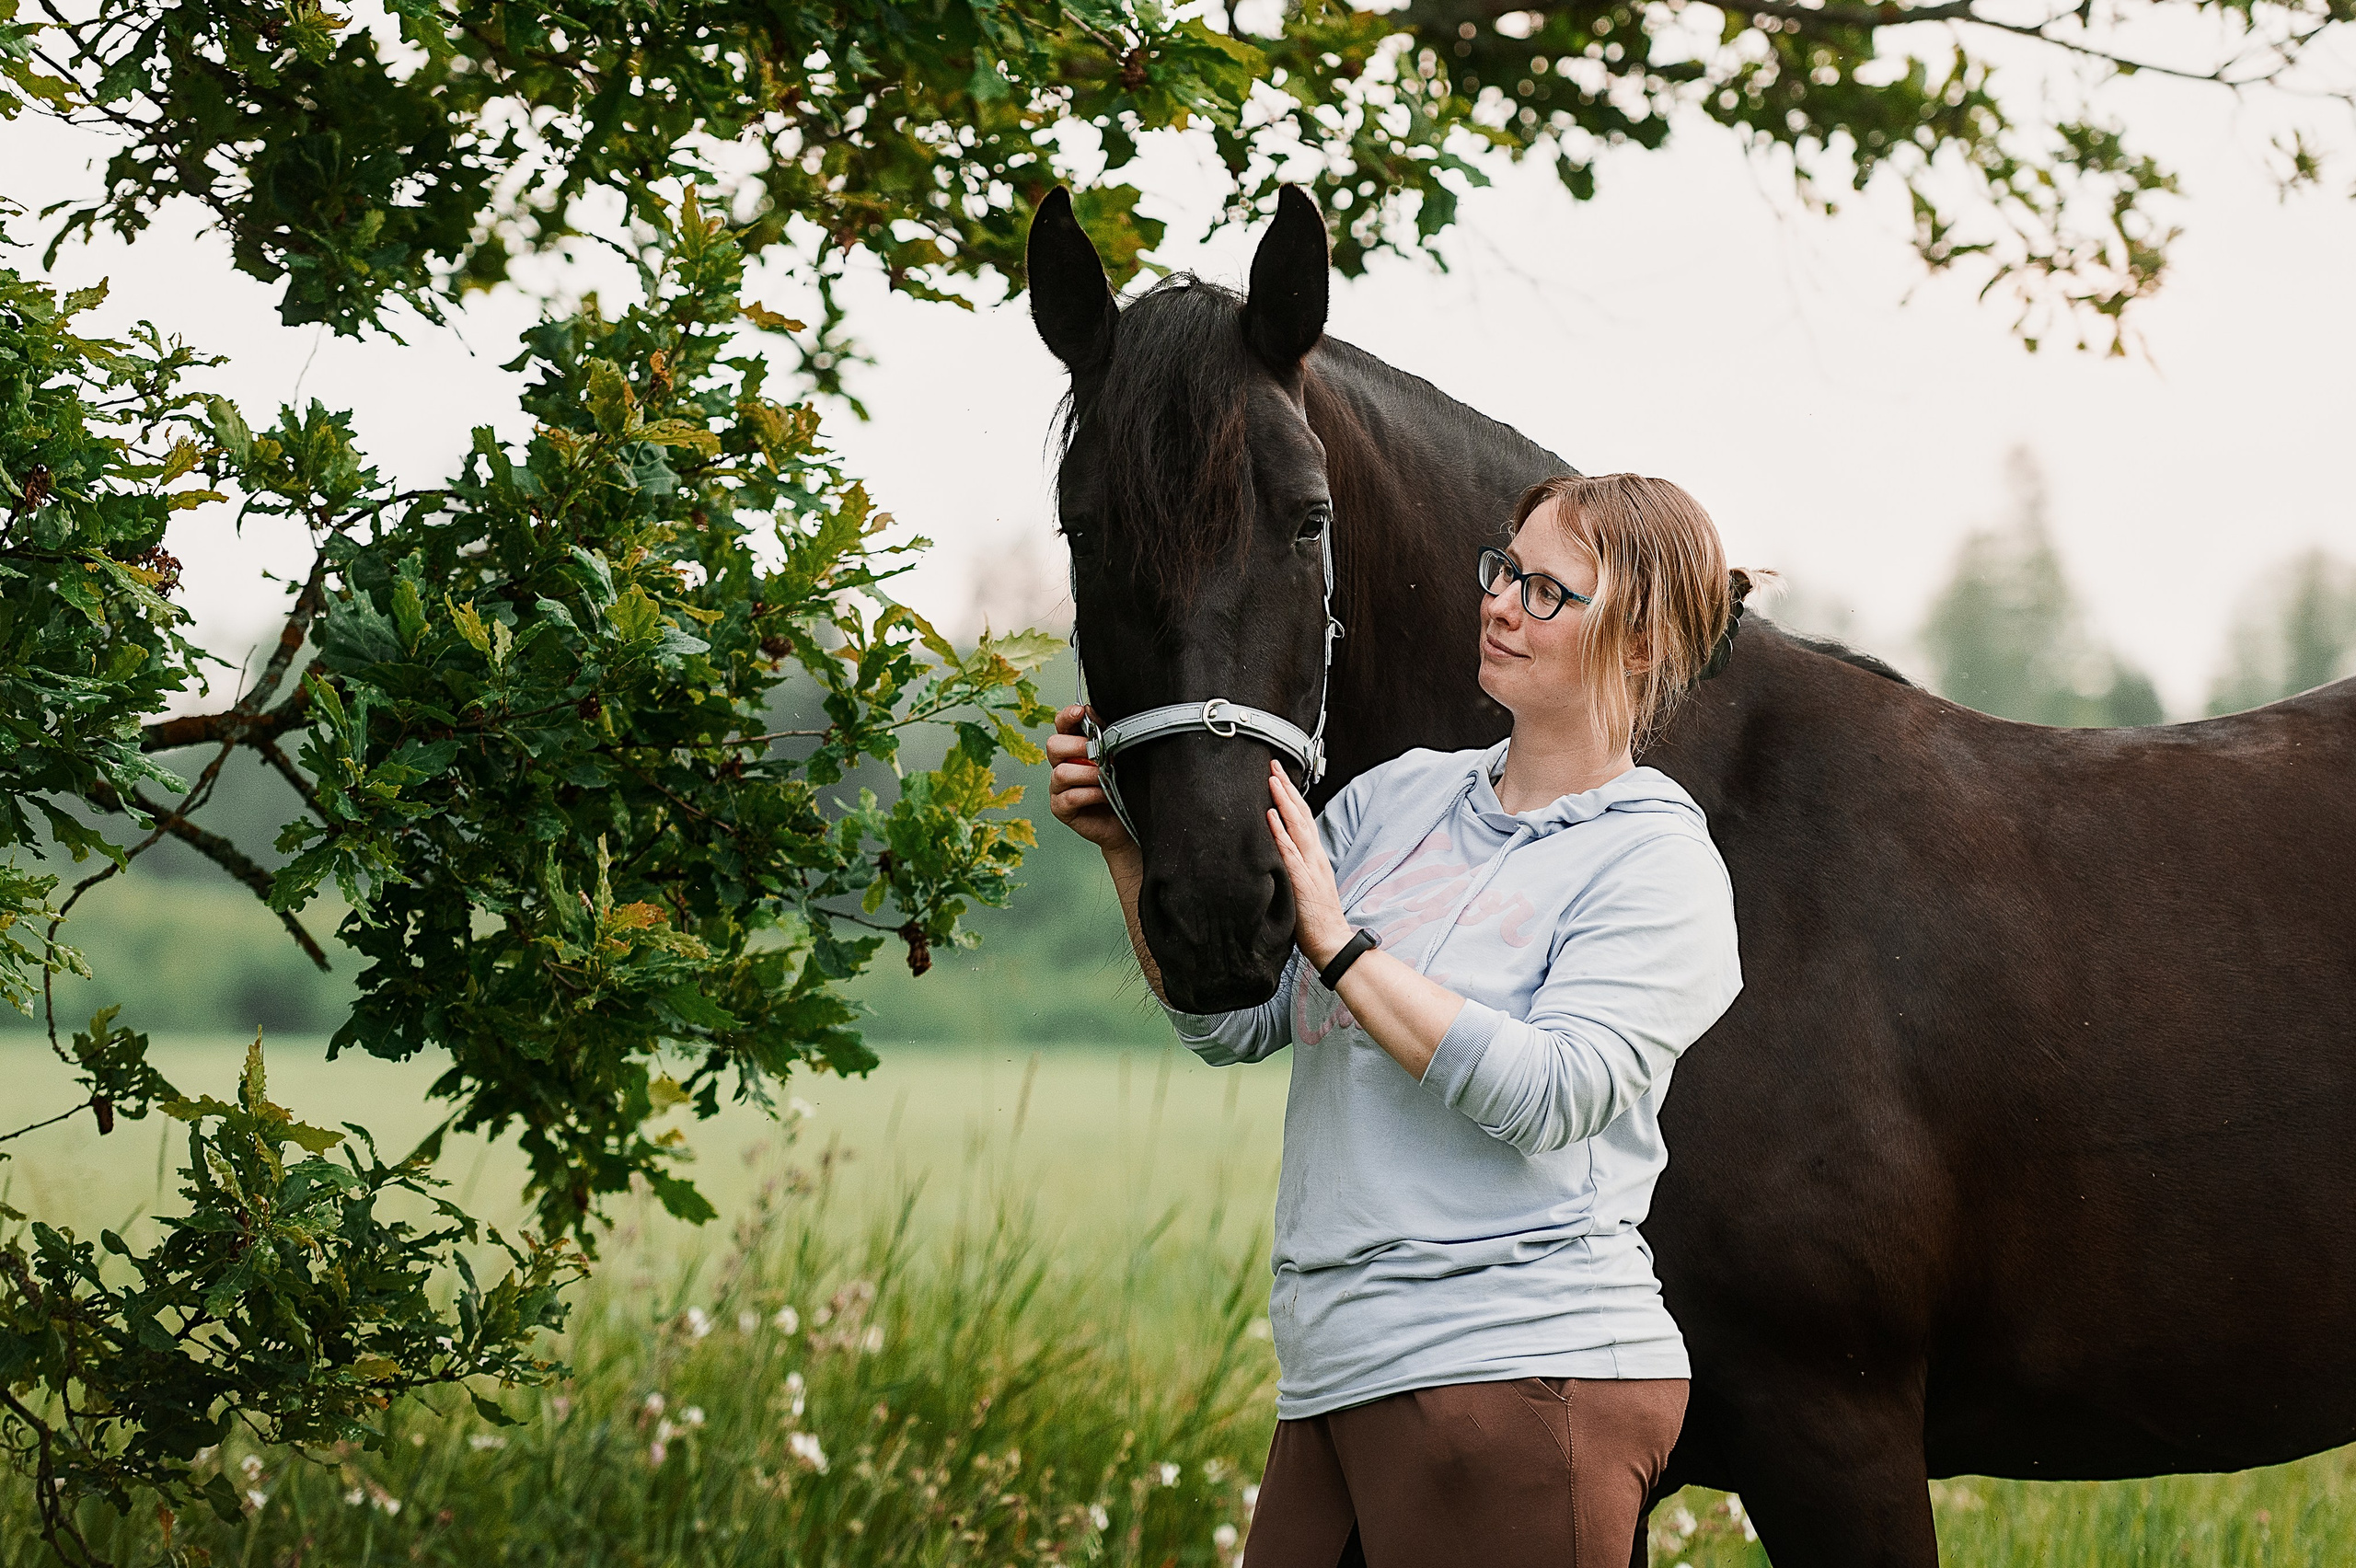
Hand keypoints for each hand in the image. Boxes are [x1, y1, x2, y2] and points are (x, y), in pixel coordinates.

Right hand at [1047, 704, 1138, 860]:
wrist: (1128, 821)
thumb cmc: (1123, 787)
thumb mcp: (1119, 757)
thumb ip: (1108, 738)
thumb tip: (1099, 716)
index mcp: (1074, 747)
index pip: (1062, 724)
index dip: (1068, 716)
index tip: (1081, 712)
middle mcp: (1062, 764)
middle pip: (1054, 745)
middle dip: (1078, 746)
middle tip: (1099, 754)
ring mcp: (1059, 787)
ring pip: (1061, 772)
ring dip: (1088, 773)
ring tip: (1106, 777)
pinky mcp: (1061, 808)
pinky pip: (1069, 797)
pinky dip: (1090, 794)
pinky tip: (1105, 795)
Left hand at [1264, 760, 1353, 968]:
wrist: (1333, 943)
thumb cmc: (1317, 920)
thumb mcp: (1307, 887)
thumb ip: (1297, 869)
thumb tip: (1281, 854)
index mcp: (1315, 858)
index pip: (1303, 819)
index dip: (1291, 796)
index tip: (1279, 777)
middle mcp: (1315, 857)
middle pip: (1301, 814)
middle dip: (1287, 787)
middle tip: (1273, 764)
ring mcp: (1310, 867)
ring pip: (1296, 826)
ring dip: (1283, 800)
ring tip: (1271, 779)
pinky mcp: (1302, 881)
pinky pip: (1288, 852)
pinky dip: (1279, 832)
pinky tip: (1270, 816)